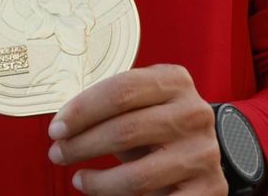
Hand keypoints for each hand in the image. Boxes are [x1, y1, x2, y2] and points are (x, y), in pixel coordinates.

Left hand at [46, 65, 224, 195]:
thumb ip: (112, 106)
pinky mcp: (211, 188)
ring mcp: (204, 152)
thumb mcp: (141, 105)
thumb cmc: (159, 127)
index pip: (121, 90)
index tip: (57, 127)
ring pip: (137, 175)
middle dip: (82, 145)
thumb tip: (63, 123)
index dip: (82, 110)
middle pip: (124, 130)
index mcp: (175, 81)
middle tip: (58, 153)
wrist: (201, 152)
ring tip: (79, 179)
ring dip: (99, 181)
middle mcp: (193, 113)